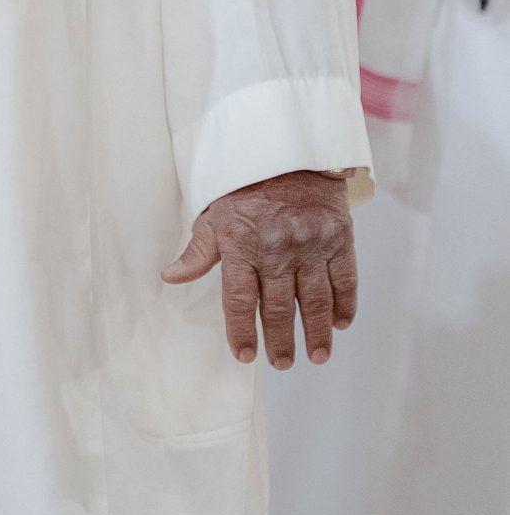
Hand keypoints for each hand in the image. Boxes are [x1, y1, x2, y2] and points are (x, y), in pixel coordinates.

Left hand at [161, 169, 356, 365]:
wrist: (288, 151)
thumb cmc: (245, 187)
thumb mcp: (214, 215)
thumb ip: (198, 252)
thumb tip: (170, 278)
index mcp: (242, 245)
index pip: (240, 299)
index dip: (241, 330)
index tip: (244, 356)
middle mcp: (277, 249)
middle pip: (279, 306)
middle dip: (280, 340)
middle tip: (282, 362)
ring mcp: (310, 245)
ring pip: (316, 300)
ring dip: (317, 332)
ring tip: (316, 356)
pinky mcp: (338, 238)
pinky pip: (345, 279)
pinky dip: (345, 305)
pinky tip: (340, 324)